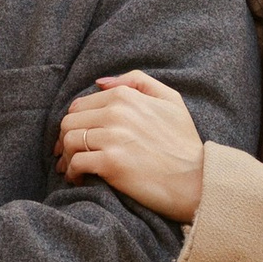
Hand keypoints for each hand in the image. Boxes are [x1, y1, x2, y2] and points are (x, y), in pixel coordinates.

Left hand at [56, 71, 206, 221]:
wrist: (197, 180)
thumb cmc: (184, 142)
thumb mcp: (170, 100)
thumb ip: (136, 81)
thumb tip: (101, 82)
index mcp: (125, 96)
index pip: (80, 105)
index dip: (75, 122)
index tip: (77, 137)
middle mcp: (115, 113)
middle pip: (69, 123)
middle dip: (66, 140)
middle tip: (71, 155)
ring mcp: (112, 138)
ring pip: (69, 142)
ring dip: (66, 157)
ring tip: (73, 168)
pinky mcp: (110, 163)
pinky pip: (76, 164)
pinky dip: (73, 173)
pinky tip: (79, 179)